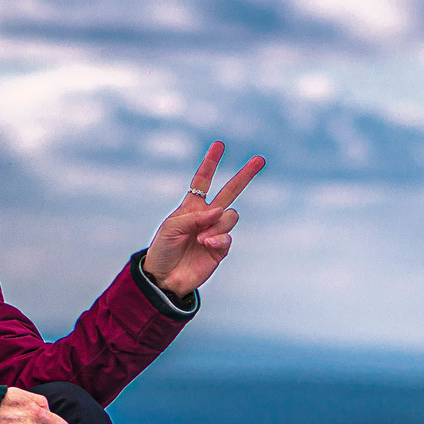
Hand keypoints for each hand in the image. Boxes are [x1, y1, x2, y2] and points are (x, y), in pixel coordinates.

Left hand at [143, 141, 264, 299]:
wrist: (165, 278)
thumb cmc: (163, 250)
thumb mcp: (172, 227)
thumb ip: (195, 216)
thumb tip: (220, 212)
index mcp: (191, 206)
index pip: (203, 181)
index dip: (210, 163)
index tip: (219, 145)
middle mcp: (206, 216)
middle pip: (230, 191)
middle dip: (245, 175)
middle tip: (260, 159)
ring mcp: (216, 232)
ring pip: (230, 217)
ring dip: (216, 226)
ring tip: (201, 240)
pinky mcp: (221, 249)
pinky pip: (227, 238)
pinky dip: (218, 240)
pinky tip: (206, 245)